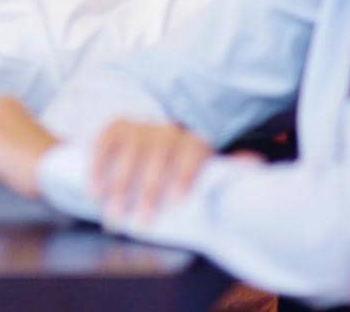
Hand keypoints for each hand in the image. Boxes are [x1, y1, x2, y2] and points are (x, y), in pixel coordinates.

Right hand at [91, 120, 229, 222]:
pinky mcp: (115, 127)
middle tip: (141, 223)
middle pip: (157, 158)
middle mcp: (166, 130)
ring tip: (114, 216)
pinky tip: (94, 191)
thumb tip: (256, 163)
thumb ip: (226, 169)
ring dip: (120, 186)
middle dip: (148, 193)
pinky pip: (104, 144)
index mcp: (191, 143)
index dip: (184, 175)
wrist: (146, 141)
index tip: (176, 202)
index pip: (191, 152)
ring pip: (129, 153)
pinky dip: (97, 167)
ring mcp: (139, 127)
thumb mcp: (203, 171)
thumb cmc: (178, 170)